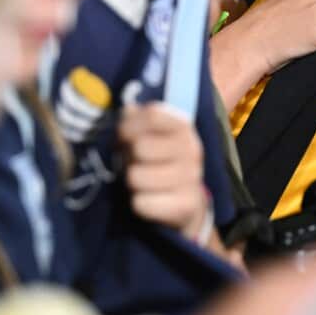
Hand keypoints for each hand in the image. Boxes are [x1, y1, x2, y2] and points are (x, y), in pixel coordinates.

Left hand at [119, 102, 209, 239]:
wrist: (186, 204)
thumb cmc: (159, 163)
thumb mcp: (149, 137)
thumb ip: (136, 121)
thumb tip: (128, 109)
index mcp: (183, 127)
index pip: (153, 114)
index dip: (130, 125)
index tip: (124, 136)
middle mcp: (192, 149)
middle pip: (140, 146)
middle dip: (129, 157)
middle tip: (135, 164)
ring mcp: (192, 178)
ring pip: (136, 177)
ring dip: (132, 183)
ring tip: (142, 183)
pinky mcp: (186, 205)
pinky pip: (142, 203)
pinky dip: (140, 204)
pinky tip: (150, 201)